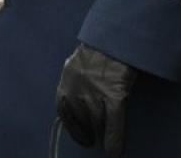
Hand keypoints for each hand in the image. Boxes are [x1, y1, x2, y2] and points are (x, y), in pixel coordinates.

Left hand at [55, 43, 136, 157]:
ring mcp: (96, 91)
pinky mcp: (115, 93)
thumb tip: (71, 98)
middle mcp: (78, 86)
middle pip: (81, 118)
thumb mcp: (79, 61)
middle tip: (92, 139)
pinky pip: (113, 122)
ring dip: (99, 135)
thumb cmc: (101, 48)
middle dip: (86, 131)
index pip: (62, 109)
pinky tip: (114, 151)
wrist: (118, 35)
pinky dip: (114, 138)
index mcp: (67, 78)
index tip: (77, 133)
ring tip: (102, 143)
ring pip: (96, 122)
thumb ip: (74, 79)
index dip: (70, 125)